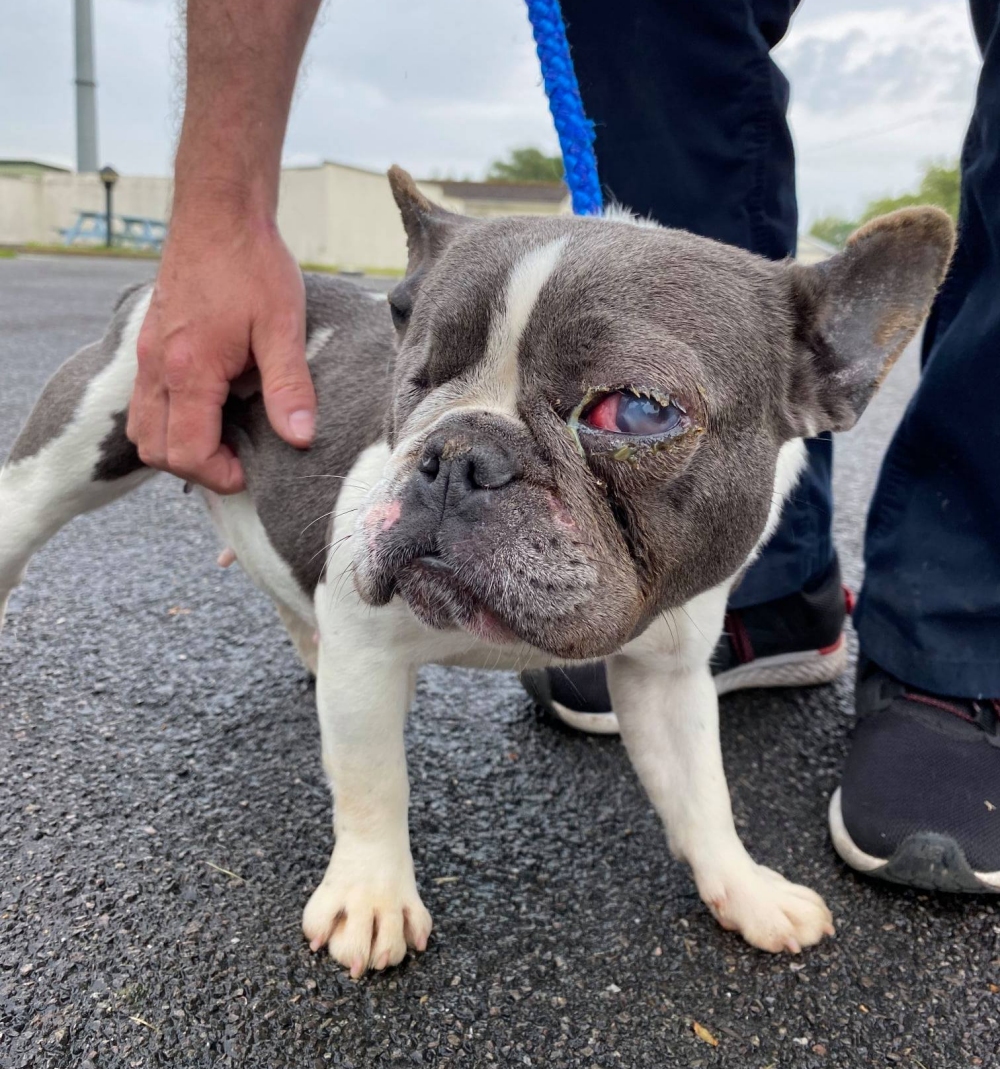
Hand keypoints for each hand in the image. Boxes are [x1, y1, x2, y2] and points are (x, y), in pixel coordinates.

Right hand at [127, 204, 316, 493]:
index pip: (186, 453)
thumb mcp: (282, 326)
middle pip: (155, 450)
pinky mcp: (148, 345)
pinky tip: (210, 408)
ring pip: (142, 429)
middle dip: (197, 468)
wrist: (218, 212)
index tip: (251, 472)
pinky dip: (169, 421)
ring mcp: (146, 355)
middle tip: (239, 460)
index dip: (220, 476)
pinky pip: (144, 402)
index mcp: (189, 370)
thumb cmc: (252, 264)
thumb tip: (301, 438)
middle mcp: (156, 367)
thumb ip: (289, 387)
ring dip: (178, 446)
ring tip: (224, 437)